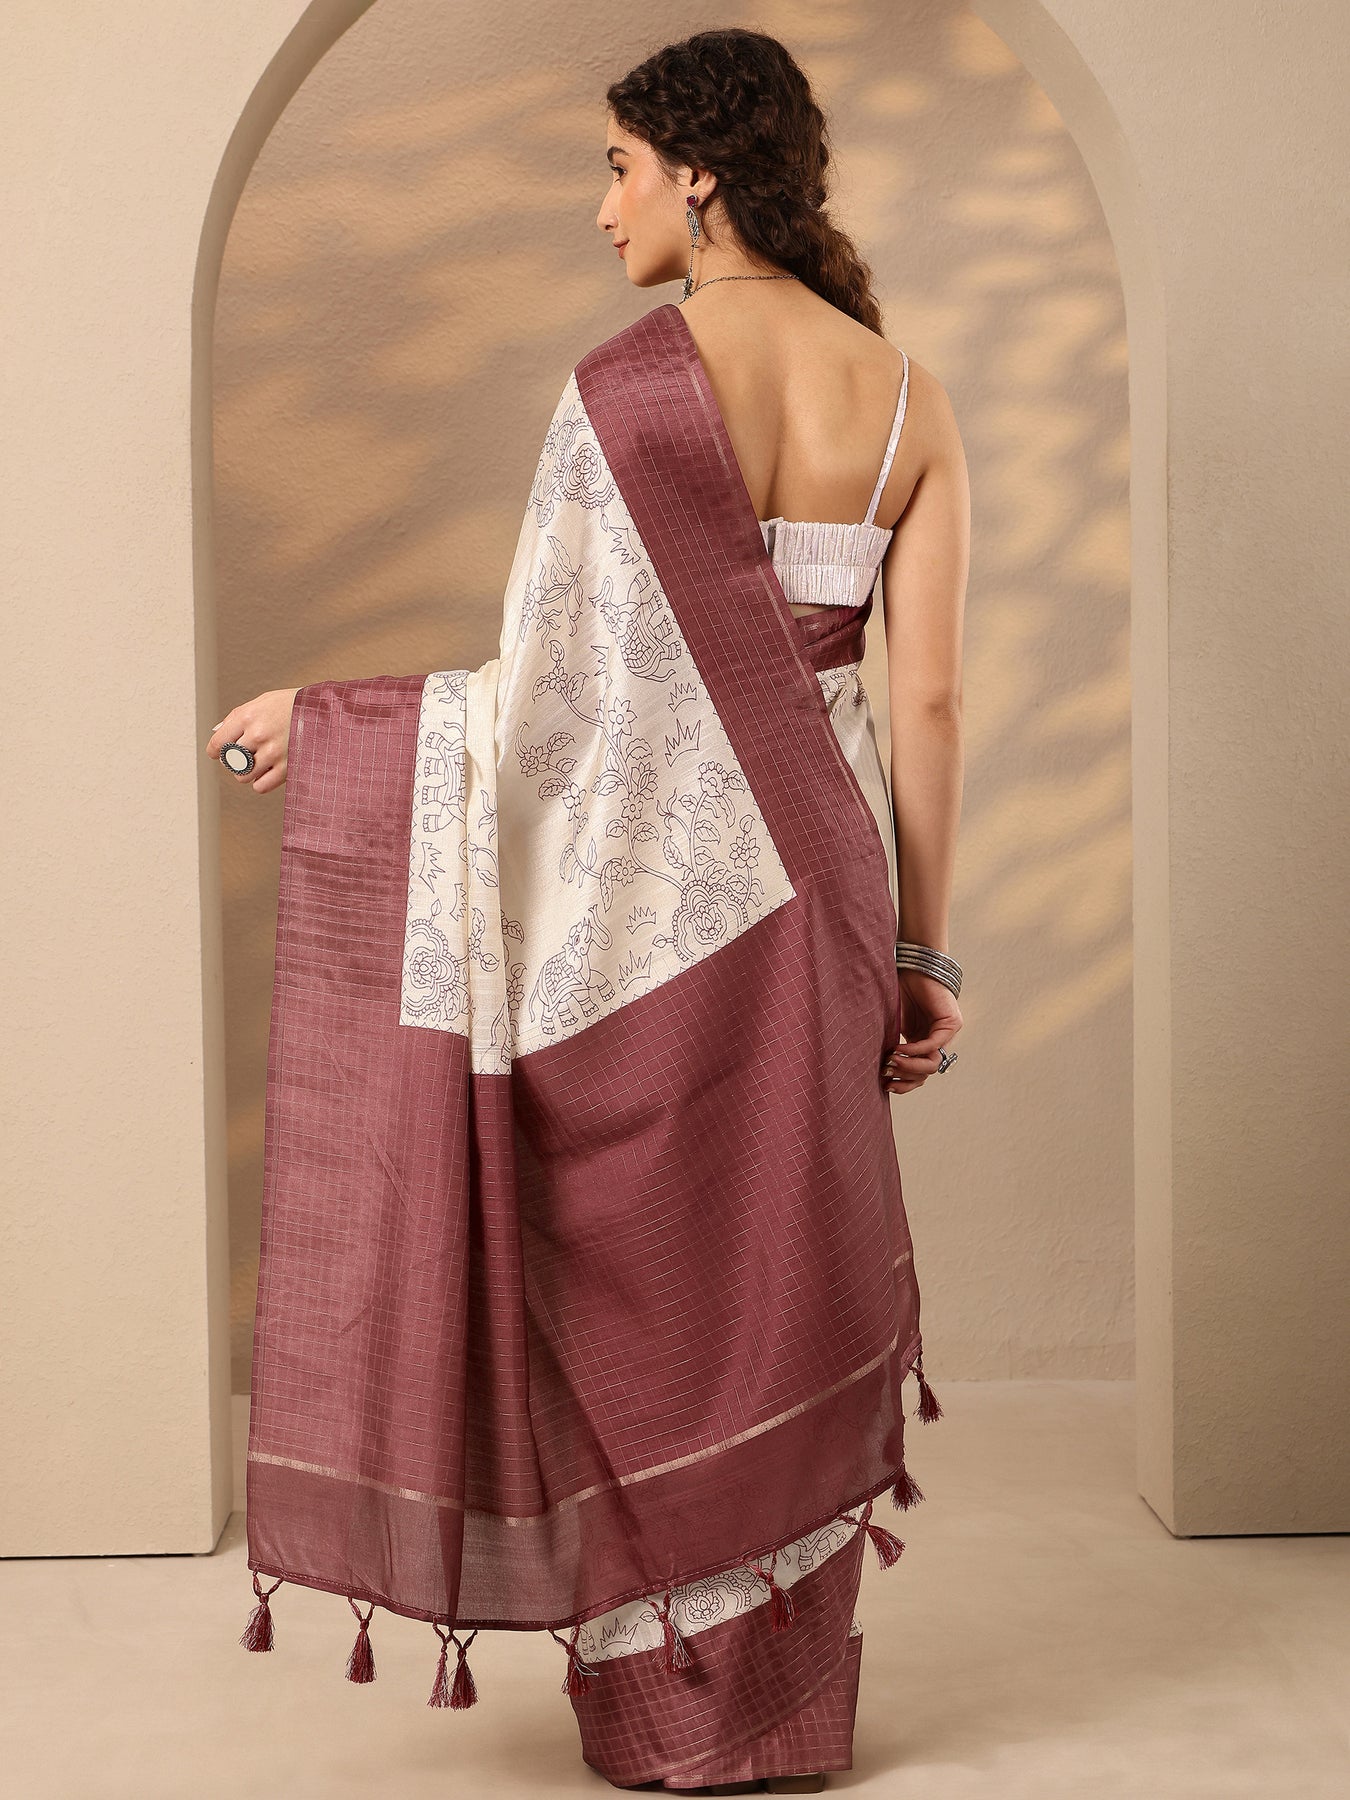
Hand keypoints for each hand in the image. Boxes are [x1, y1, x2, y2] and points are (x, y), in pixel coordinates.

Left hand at [206, 687, 299, 794]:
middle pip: (229, 761)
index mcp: (248, 716)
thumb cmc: (293, 704)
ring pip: (242, 776)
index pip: (217, 743)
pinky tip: (269, 771)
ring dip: (248, 772)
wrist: (327, 711)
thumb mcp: (264, 702)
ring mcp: (273, 753)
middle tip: (246, 755)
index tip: (218, 753)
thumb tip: (217, 734)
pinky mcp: (287, 768)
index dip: (215, 751)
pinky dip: (261, 782)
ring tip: (259, 763)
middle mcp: (258, 734)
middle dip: (234, 760)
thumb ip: (238, 717)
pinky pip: (260, 786)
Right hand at [881, 969, 962, 1095]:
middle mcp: (937, 1042)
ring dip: (910, 1067)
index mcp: (922, 1044)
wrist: (913, 967)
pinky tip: (899, 1049)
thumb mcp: (892, 1025)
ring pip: (933, 1064)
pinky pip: (933, 1045)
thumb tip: (878, 1071)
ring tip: (891, 1062)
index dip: (903, 1083)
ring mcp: (947, 1034)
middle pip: (926, 1074)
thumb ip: (890, 1045)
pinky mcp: (952, 1024)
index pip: (919, 1075)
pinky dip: (916, 1050)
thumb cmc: (899, 992)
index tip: (885, 1084)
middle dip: (905, 1077)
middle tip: (886, 1074)